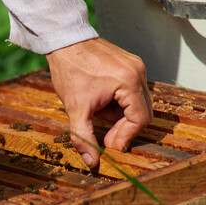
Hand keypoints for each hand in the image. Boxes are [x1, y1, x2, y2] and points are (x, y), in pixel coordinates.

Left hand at [46, 38, 152, 167]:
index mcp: (130, 82)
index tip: (109, 145)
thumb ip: (84, 137)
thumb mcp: (76, 108)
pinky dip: (118, 101)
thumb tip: (92, 162)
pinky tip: (99, 99)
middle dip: (122, 127)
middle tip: (105, 135)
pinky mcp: (129, 63)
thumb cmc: (69, 71)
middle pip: (142, 111)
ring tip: (96, 110)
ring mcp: (135, 65)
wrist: (64, 42)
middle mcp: (138, 72)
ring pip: (136, 102)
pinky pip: (131, 90)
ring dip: (118, 113)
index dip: (125, 136)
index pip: (141, 119)